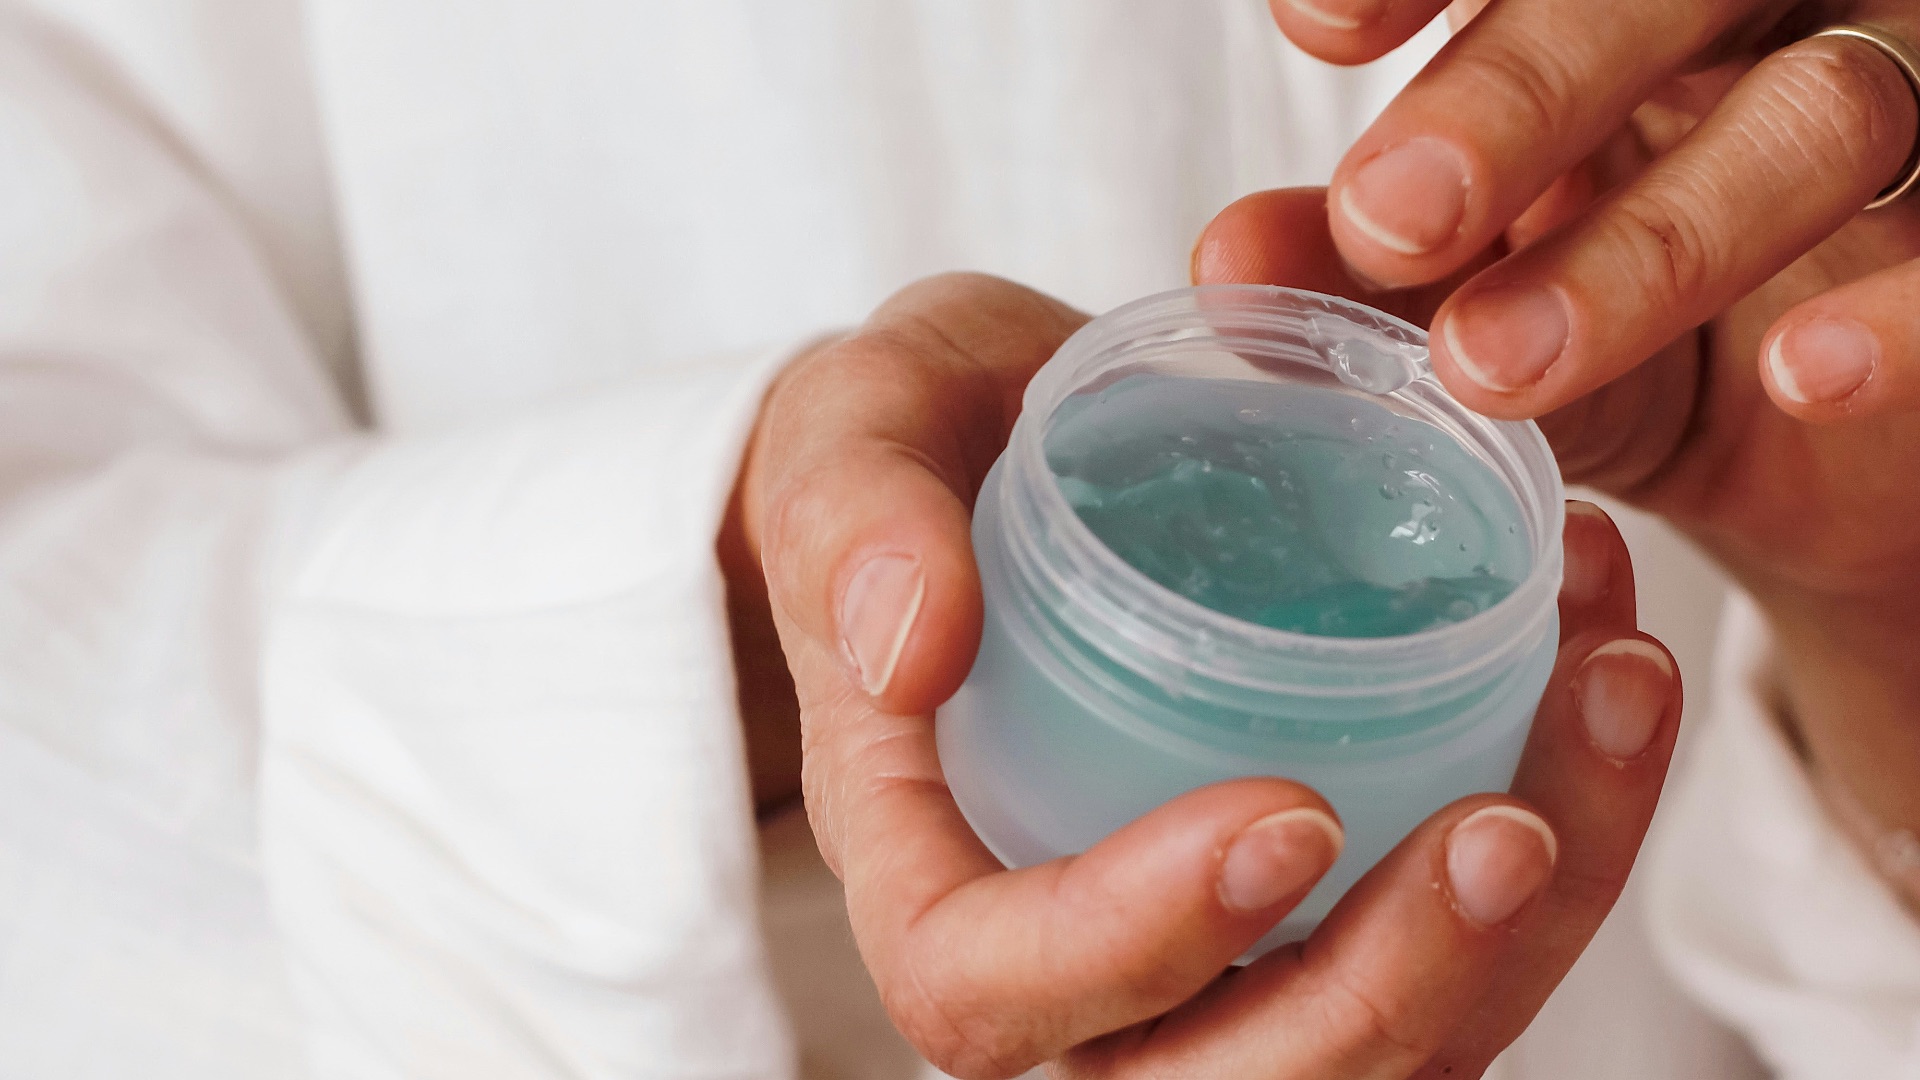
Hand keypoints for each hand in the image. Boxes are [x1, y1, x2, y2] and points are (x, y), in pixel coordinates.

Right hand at [734, 272, 1681, 1078]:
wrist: (1000, 441)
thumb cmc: (907, 452)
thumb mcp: (849, 436)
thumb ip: (856, 522)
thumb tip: (915, 641)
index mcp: (924, 861)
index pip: (991, 989)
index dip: (1139, 946)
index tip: (1289, 811)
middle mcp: (1068, 950)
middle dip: (1380, 998)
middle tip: (1507, 825)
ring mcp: (1206, 938)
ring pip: (1372, 1046)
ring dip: (1523, 928)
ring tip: (1609, 692)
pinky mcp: (1317, 889)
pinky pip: (1454, 944)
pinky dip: (1571, 833)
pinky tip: (1609, 663)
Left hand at [1209, 0, 1919, 859]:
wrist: (1833, 423)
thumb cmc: (1638, 324)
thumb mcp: (1496, 293)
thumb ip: (1374, 275)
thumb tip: (1227, 263)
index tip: (1315, 25)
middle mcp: (1773, 4)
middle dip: (1519, 91)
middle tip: (1388, 215)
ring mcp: (1904, 84)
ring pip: (1825, 108)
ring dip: (1657, 238)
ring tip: (1497, 359)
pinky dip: (1902, 312)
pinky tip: (1802, 376)